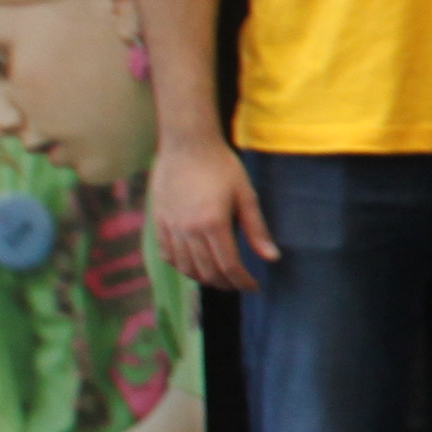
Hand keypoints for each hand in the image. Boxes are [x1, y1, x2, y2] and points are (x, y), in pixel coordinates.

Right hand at [148, 131, 275, 294]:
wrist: (187, 144)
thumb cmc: (221, 165)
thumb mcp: (245, 194)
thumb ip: (256, 229)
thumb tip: (271, 258)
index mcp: (213, 223)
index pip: (229, 266)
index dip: (243, 281)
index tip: (254, 287)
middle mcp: (189, 230)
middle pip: (207, 271)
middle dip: (226, 283)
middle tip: (239, 284)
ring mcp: (170, 227)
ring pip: (186, 267)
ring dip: (204, 279)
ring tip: (220, 278)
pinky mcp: (159, 222)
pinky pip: (168, 255)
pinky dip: (182, 266)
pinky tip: (194, 266)